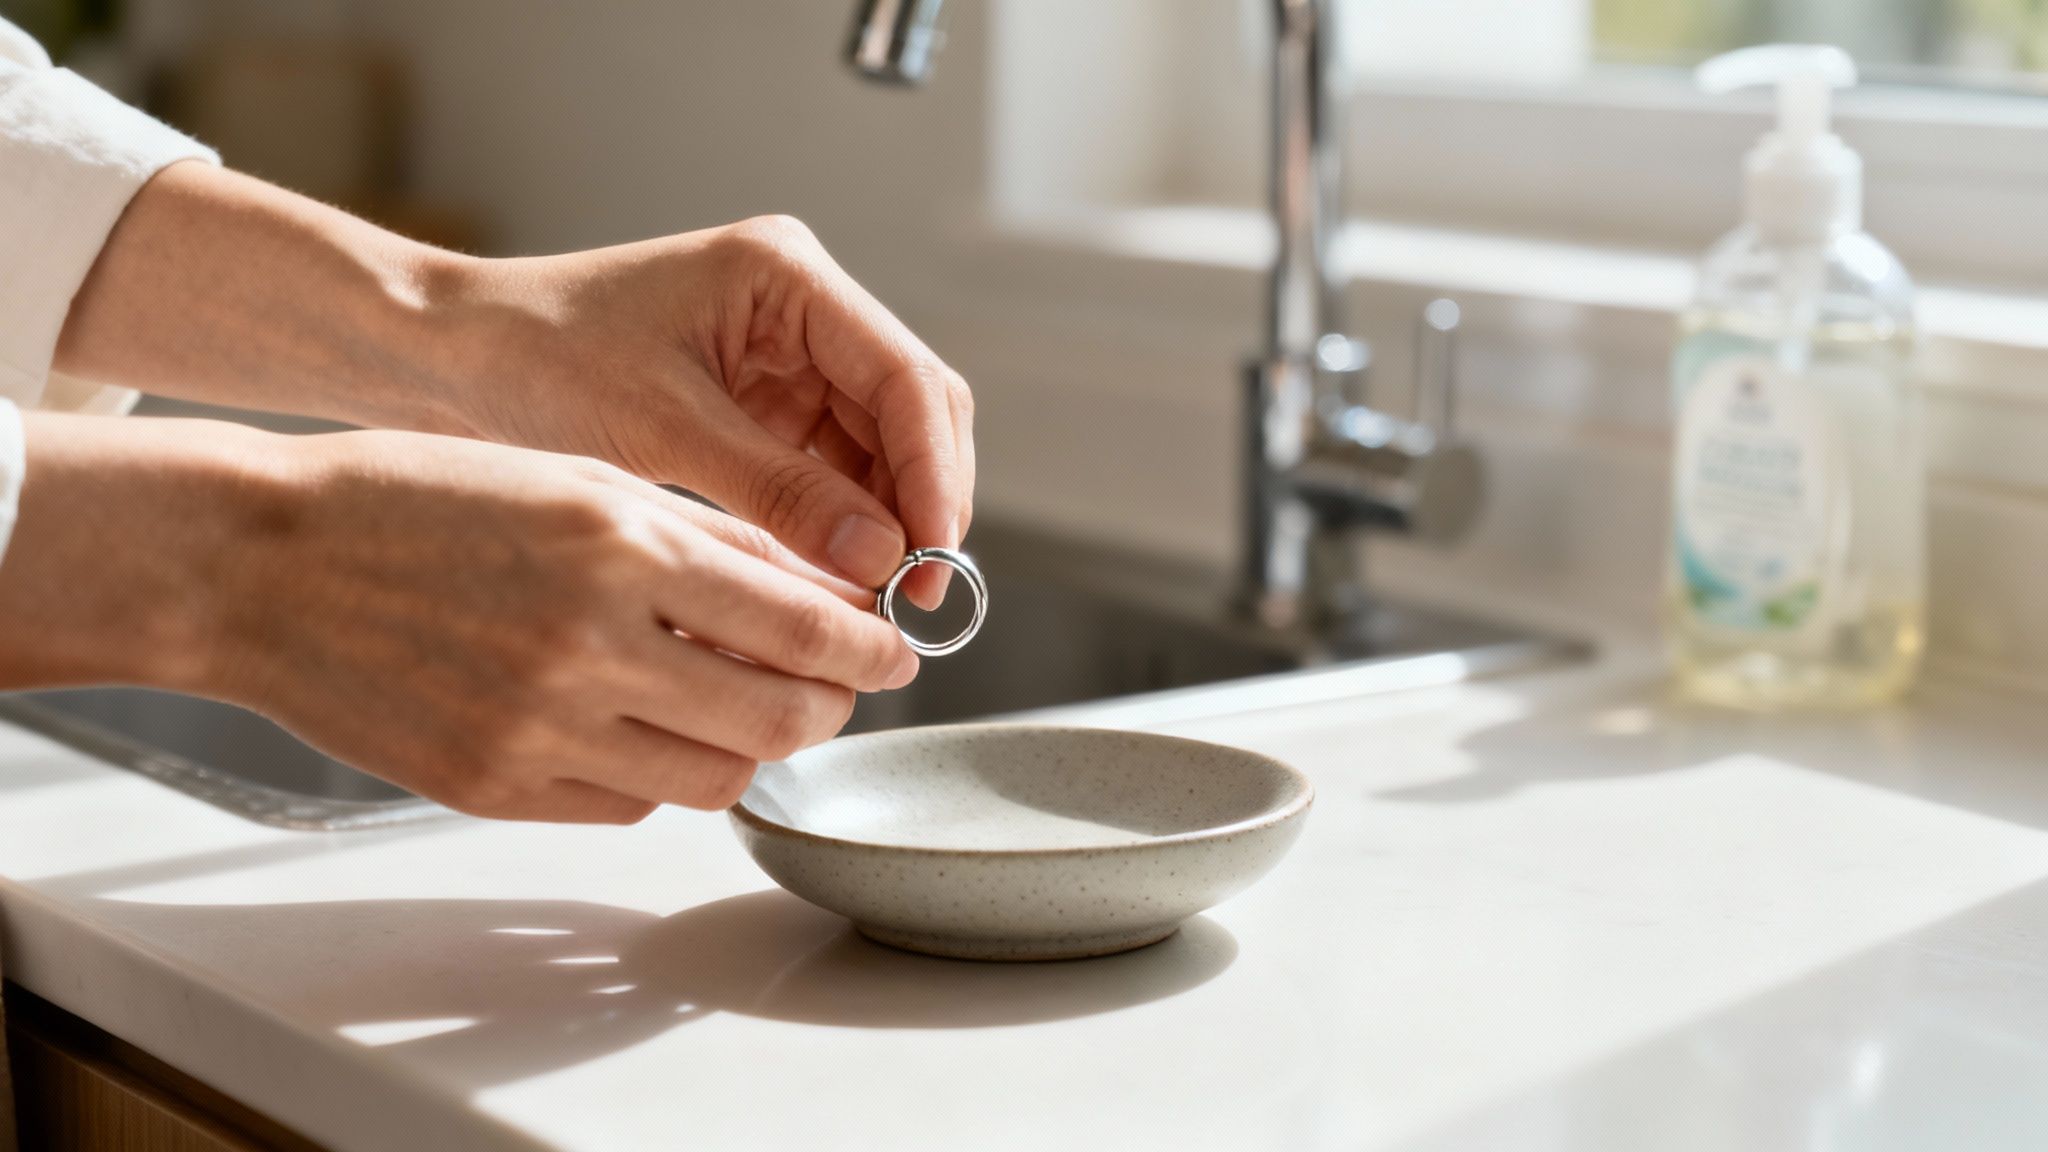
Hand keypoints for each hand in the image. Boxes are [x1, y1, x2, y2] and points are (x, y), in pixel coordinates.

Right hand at [0, 416, 915, 822]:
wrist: (258, 561)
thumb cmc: (419, 496)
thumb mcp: (577, 477)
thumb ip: (706, 538)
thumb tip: (820, 590)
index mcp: (621, 540)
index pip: (803, 623)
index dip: (869, 645)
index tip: (893, 647)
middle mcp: (591, 641)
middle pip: (781, 716)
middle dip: (831, 704)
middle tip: (836, 686)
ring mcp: (541, 727)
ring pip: (717, 774)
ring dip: (755, 745)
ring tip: (748, 706)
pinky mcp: (495, 787)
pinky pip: (631, 806)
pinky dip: (665, 773)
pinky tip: (649, 728)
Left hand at [443, 215, 974, 606]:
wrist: (452, 358)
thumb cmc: (537, 360)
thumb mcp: (663, 430)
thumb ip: (781, 491)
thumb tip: (882, 557)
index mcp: (788, 276)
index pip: (906, 378)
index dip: (935, 474)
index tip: (934, 557)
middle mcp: (803, 308)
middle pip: (911, 413)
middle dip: (923, 504)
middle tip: (916, 598)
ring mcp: (788, 356)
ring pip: (882, 449)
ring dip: (889, 522)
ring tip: (878, 602)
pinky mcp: (765, 405)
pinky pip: (834, 470)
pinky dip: (844, 525)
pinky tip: (838, 580)